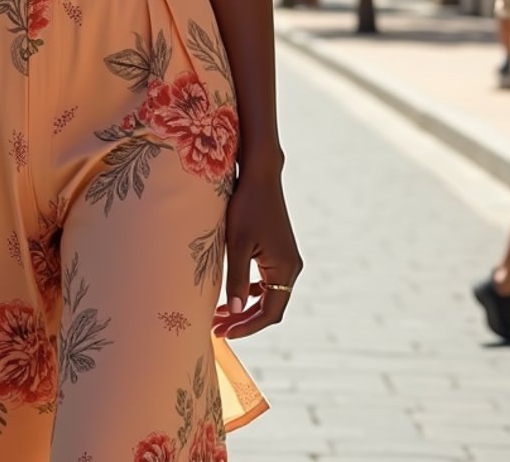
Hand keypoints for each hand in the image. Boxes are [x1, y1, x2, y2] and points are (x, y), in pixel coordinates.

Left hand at [212, 162, 301, 339]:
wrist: (260, 175)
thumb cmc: (246, 206)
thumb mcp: (238, 244)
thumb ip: (236, 279)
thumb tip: (233, 312)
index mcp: (285, 268)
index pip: (269, 313)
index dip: (246, 327)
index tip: (224, 334)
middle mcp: (292, 267)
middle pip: (270, 308)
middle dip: (244, 320)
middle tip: (217, 329)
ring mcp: (287, 259)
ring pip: (268, 295)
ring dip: (246, 306)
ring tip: (220, 314)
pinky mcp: (280, 251)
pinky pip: (268, 281)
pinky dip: (250, 291)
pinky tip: (232, 293)